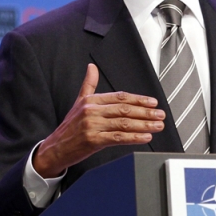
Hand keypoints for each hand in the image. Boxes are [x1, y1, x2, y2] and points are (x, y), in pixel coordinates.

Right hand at [32, 63, 164, 178]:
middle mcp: (91, 111)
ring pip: (123, 124)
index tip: (152, 102)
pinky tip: (145, 137)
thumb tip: (92, 67)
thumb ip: (88, 84)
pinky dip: (134, 137)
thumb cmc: (70, 127)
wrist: (55, 148)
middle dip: (145, 112)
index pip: (120, 97)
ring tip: (157, 126)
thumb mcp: (79, 102)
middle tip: (160, 114)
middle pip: (124, 110)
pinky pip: (118, 138)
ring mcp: (92, 126)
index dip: (138, 99)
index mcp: (90, 101)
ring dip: (144, 125)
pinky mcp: (93, 140)